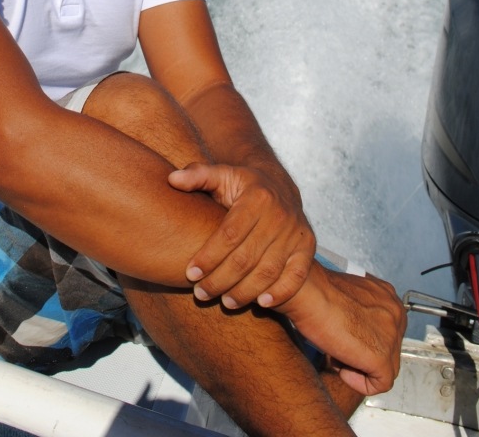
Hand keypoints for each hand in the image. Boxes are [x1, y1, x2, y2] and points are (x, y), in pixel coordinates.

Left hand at [168, 161, 315, 309]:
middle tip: (200, 293)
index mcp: (256, 197)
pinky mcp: (307, 247)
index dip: (208, 256)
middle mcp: (279, 214)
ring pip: (268, 270)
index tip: (190, 273)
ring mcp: (295, 232)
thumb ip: (197, 176)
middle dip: (221, 279)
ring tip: (224, 302)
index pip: (229, 233)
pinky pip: (296, 276)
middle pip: (247, 257)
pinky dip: (281, 292)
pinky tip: (261, 303)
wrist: (280, 186)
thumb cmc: (243, 185)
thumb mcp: (221, 175)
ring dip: (245, 291)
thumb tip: (172, 180)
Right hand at [281, 264, 405, 395]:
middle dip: (363, 353)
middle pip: (388, 349)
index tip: (343, 335)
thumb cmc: (317, 290)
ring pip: (386, 368)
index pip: (386, 330)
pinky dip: (360, 383)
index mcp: (388, 296)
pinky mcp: (382, 358)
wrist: (308, 291)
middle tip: (338, 348)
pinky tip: (341, 370)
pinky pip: (380, 384)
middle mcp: (397, 314)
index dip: (364, 337)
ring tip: (336, 357)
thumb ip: (361, 309)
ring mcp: (392, 337)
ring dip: (360, 368)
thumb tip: (358, 329)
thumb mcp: (348, 294)